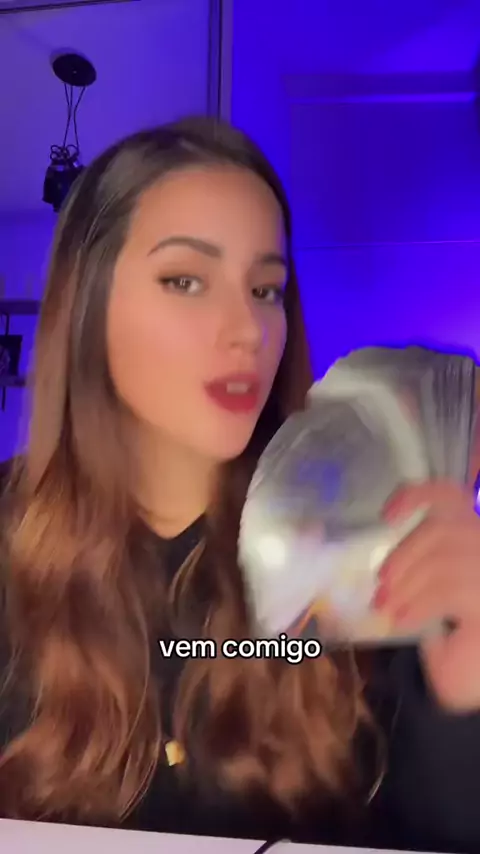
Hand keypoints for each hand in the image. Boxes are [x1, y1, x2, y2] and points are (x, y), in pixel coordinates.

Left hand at [375, 481, 479, 712]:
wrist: (473, 684)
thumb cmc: (456, 640)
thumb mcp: (428, 592)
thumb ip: (416, 564)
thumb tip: (383, 557)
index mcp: (478, 536)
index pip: (452, 496)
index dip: (418, 496)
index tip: (387, 515)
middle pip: (443, 528)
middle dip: (404, 555)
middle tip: (381, 585)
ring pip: (444, 558)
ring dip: (407, 584)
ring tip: (390, 607)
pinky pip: (450, 590)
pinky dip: (420, 603)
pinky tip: (405, 620)